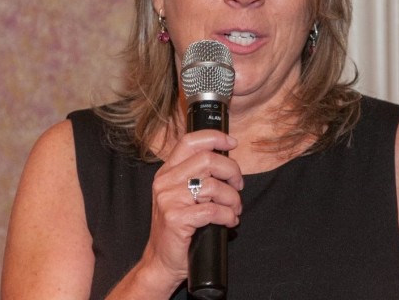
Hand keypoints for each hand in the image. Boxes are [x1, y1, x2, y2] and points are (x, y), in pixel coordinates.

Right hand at [138, 130, 242, 289]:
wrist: (161, 262)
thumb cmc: (177, 229)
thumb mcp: (181, 195)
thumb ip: (196, 176)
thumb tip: (226, 162)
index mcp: (167, 172)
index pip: (189, 141)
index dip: (214, 137)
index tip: (232, 143)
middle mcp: (165, 182)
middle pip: (207, 159)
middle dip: (231, 171)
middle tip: (238, 186)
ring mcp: (168, 199)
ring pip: (214, 186)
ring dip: (232, 199)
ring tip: (234, 210)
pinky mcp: (176, 218)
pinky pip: (213, 211)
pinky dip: (228, 216)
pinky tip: (229, 222)